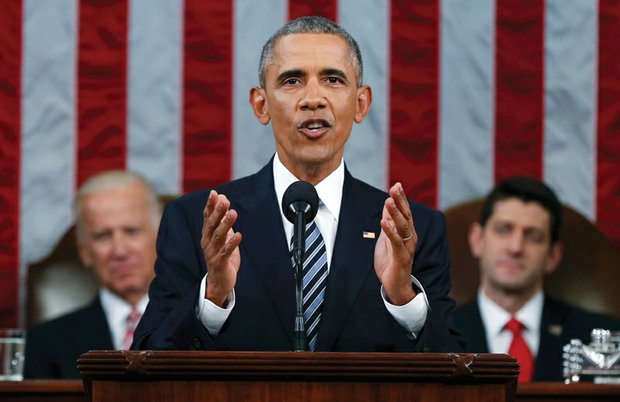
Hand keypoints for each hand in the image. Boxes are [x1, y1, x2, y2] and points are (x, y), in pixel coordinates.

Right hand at [201, 190, 241, 306]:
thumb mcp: (222, 237)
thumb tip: (224, 200)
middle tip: (225, 200)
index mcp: (207, 235)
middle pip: (211, 225)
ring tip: (233, 213)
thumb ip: (222, 220)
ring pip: (218, 236)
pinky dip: (232, 243)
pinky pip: (225, 252)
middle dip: (218, 212)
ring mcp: (212, 253)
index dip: (210, 205)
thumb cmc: (222, 257)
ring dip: (226, 224)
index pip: (207, 217)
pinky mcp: (219, 263)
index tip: (214, 193)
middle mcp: (207, 242)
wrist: (219, 282)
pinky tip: (238, 235)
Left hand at [374, 183, 417, 305]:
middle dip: (400, 201)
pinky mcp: (401, 258)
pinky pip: (397, 243)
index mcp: (407, 232)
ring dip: (395, 213)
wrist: (395, 286)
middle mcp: (410, 238)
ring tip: (388, 201)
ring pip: (403, 227)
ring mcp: (407, 248)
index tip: (397, 185)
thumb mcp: (387, 238)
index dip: (402, 198)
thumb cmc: (391, 262)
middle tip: (395, 188)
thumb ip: (389, 221)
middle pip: (406, 216)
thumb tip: (388, 203)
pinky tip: (384, 222)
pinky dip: (390, 231)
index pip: (406, 212)